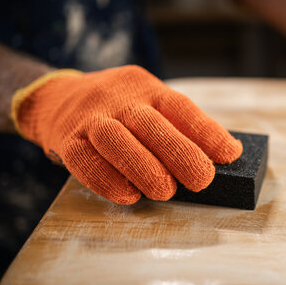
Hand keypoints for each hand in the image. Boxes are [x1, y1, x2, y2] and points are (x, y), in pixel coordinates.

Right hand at [11, 65, 242, 203]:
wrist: (55, 97)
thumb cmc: (117, 109)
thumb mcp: (146, 102)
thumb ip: (175, 126)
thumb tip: (218, 158)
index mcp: (147, 89)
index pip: (180, 106)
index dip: (207, 131)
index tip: (230, 154)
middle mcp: (120, 99)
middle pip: (150, 123)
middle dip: (180, 153)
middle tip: (201, 180)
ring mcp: (91, 118)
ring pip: (117, 139)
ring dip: (145, 169)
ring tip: (166, 191)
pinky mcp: (68, 139)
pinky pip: (85, 160)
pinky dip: (109, 181)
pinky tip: (129, 195)